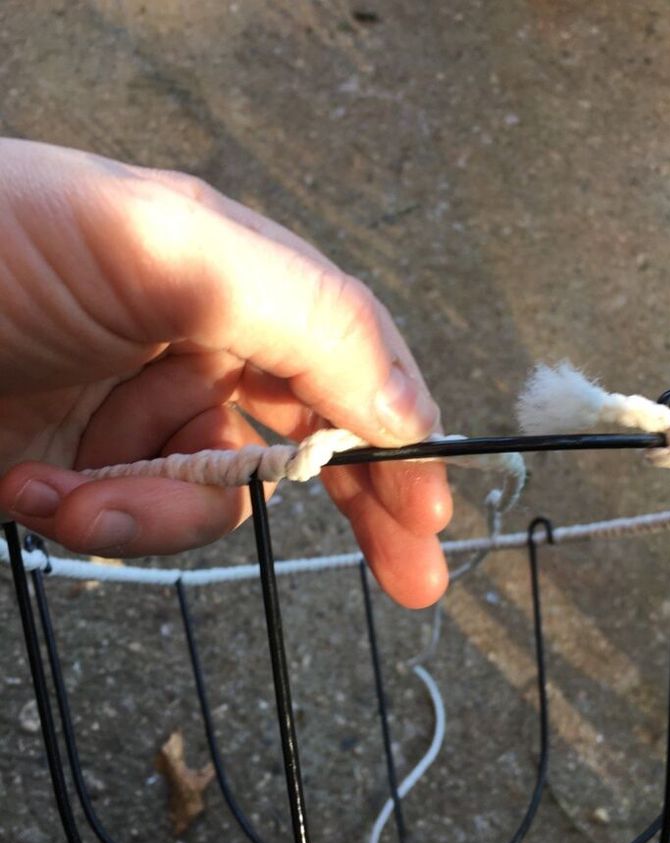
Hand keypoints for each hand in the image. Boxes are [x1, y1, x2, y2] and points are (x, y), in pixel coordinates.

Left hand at [0, 140, 450, 607]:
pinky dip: (91, 521)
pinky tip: (32, 490)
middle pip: (307, 438)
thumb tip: (405, 409)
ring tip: (75, 493)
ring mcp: (143, 414)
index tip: (432, 512)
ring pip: (210, 500)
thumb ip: (309, 316)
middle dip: (353, 507)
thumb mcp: (170, 246)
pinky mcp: (89, 470)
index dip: (399, 434)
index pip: (350, 359)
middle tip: (410, 578)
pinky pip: (133, 525)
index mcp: (235, 279)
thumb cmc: (0, 242)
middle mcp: (201, 345)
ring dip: (151, 514)